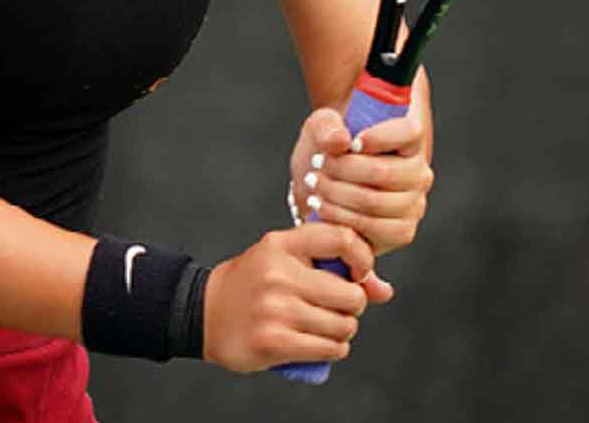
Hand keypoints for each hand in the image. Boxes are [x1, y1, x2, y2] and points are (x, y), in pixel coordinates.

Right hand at [202, 225, 393, 371]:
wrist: (205, 312)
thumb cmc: (254, 283)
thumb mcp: (286, 260)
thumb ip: (334, 267)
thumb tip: (383, 291)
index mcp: (282, 244)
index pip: (342, 238)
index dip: (363, 258)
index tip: (358, 273)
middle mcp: (279, 273)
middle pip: (351, 295)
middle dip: (353, 306)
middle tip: (336, 307)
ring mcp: (275, 308)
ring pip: (344, 326)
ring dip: (342, 331)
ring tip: (324, 326)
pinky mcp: (273, 341)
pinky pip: (329, 349)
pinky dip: (333, 349)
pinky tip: (320, 343)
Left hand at [289, 105, 433, 256]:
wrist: (326, 184)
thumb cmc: (330, 150)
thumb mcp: (321, 127)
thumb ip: (327, 126)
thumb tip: (340, 141)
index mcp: (410, 138)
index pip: (409, 132)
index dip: (379, 137)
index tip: (350, 143)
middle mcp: (419, 172)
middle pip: (383, 172)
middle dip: (341, 169)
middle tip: (316, 164)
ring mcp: (414, 204)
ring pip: (374, 202)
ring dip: (335, 193)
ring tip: (314, 183)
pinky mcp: (402, 232)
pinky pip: (373, 228)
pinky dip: (340, 218)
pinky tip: (322, 206)